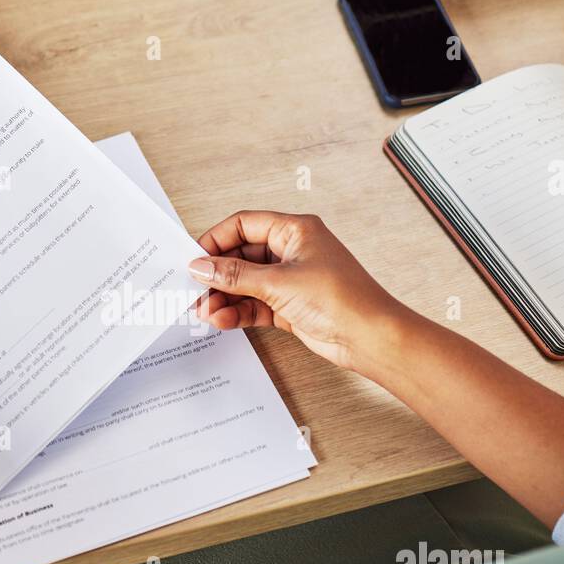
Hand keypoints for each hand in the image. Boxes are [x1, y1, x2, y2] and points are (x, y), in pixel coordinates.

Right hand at [188, 210, 408, 374]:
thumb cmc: (342, 299)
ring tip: (205, 311)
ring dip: (224, 297)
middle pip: (241, 255)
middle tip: (195, 290)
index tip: (194, 258)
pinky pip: (254, 304)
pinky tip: (223, 320)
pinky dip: (237, 311)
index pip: (244, 225)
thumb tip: (202, 266)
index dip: (216, 240)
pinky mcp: (289, 305)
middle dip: (217, 274)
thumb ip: (235, 275)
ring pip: (245, 283)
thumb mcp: (279, 282)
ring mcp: (290, 279)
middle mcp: (292, 251)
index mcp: (294, 230)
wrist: (369, 338)